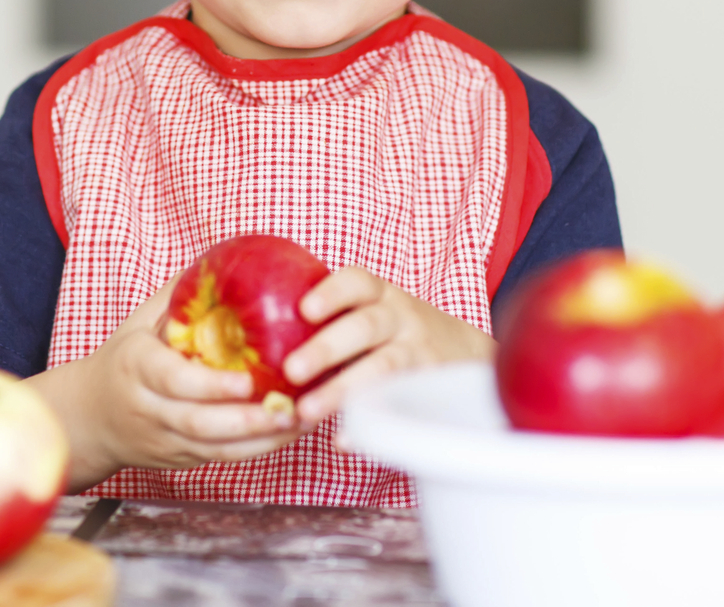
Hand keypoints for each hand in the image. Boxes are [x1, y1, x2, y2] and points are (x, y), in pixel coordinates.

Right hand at [29, 277, 302, 491]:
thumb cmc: (124, 359)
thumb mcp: (139, 323)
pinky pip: (221, 459)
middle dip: (247, 421)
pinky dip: (257, 449)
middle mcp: (148, 407)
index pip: (173, 380)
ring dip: (261, 440)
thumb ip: (177, 296)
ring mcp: (164, 439)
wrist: (90, 416)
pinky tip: (287, 433)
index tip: (248, 381)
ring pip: (214, 450)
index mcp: (136, 366)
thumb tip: (223, 257)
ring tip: (300, 421)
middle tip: (290, 409)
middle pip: (198, 423)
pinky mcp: (180, 460)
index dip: (211, 385)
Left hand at [281, 266, 493, 427]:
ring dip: (341, 390)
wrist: (467, 353)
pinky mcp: (428, 389)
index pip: (358, 282)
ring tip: (306, 411)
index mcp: (380, 296)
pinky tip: (344, 441)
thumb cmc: (395, 332)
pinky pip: (399, 407)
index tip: (304, 309)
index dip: (332, 293)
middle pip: (365, 327)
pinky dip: (369, 426)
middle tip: (290, 370)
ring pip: (381, 368)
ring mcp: (417, 353)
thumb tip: (256, 337)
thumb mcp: (375, 312)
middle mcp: (401, 319)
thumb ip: (335, 318)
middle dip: (326, 348)